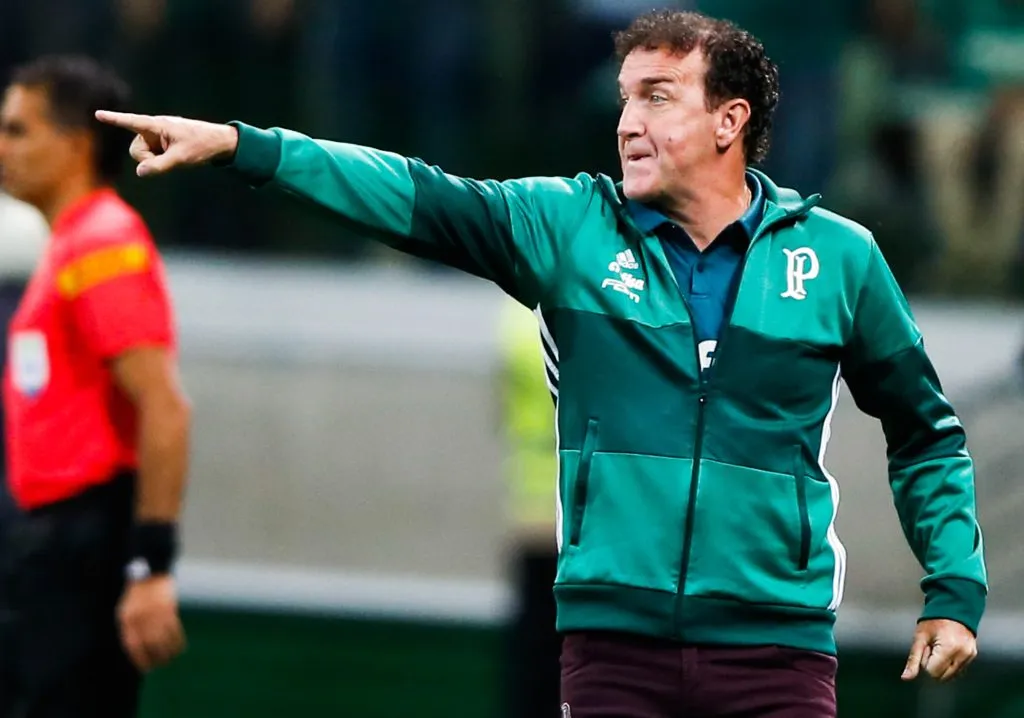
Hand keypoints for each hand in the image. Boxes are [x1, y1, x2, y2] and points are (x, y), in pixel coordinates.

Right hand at [94, 111, 238, 176]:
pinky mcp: (162, 144)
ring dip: (155, 161)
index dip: (114, 119)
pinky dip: (160, 160)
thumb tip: (140, 172)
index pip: (131, 122)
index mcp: (158, 125)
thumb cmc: (201, 145)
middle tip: (169, 159)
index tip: (98, 114)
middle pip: (135, 150)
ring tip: (175, 156)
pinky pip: (152, 156)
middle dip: (147, 159)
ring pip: (142, 155)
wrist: (219, 143)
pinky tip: (175, 157)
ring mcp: (158, 137)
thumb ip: (159, 166)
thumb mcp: (181, 158)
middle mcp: (154, 129)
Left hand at [116, 574, 185, 671]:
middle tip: (161, 664)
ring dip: (169, 652)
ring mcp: (155, 613)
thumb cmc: (136, 596)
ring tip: (170, 659)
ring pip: (163, 639)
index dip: (140, 660)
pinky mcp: (168, 608)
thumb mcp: (126, 611)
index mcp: (128, 619)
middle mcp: (141, 617)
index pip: (133, 646)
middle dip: (156, 658)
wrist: (150, 574)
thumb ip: (131, 629)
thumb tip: (138, 650)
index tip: (146, 669)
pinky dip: (178, 641)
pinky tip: (179, 648)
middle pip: (150, 644)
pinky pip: (174, 630)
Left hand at [901, 619, 976, 681]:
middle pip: (942, 676)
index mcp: (949, 649)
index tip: (927, 647)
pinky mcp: (973, 655)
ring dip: (943, 664)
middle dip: (935, 664)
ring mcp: (970, 655)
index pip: (932, 672)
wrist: (953, 607)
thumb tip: (906, 677)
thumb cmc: (934, 620)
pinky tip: (949, 647)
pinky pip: (958, 669)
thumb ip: (913, 659)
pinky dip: (951, 662)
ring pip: (951, 674)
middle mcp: (962, 654)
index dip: (926, 660)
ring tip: (941, 645)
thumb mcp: (919, 637)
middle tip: (934, 646)